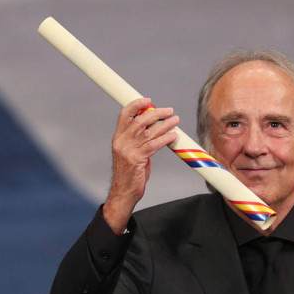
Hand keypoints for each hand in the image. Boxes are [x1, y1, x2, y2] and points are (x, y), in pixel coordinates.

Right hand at [103, 98, 179, 232]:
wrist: (123, 193)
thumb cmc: (130, 173)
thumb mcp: (132, 153)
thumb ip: (140, 140)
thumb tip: (156, 128)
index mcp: (118, 138)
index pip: (124, 115)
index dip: (136, 105)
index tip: (148, 100)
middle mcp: (121, 142)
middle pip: (139, 120)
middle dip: (155, 113)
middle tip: (169, 110)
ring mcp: (128, 151)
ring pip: (148, 132)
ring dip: (164, 124)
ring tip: (175, 120)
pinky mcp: (136, 160)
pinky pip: (153, 145)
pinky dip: (165, 139)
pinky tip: (173, 135)